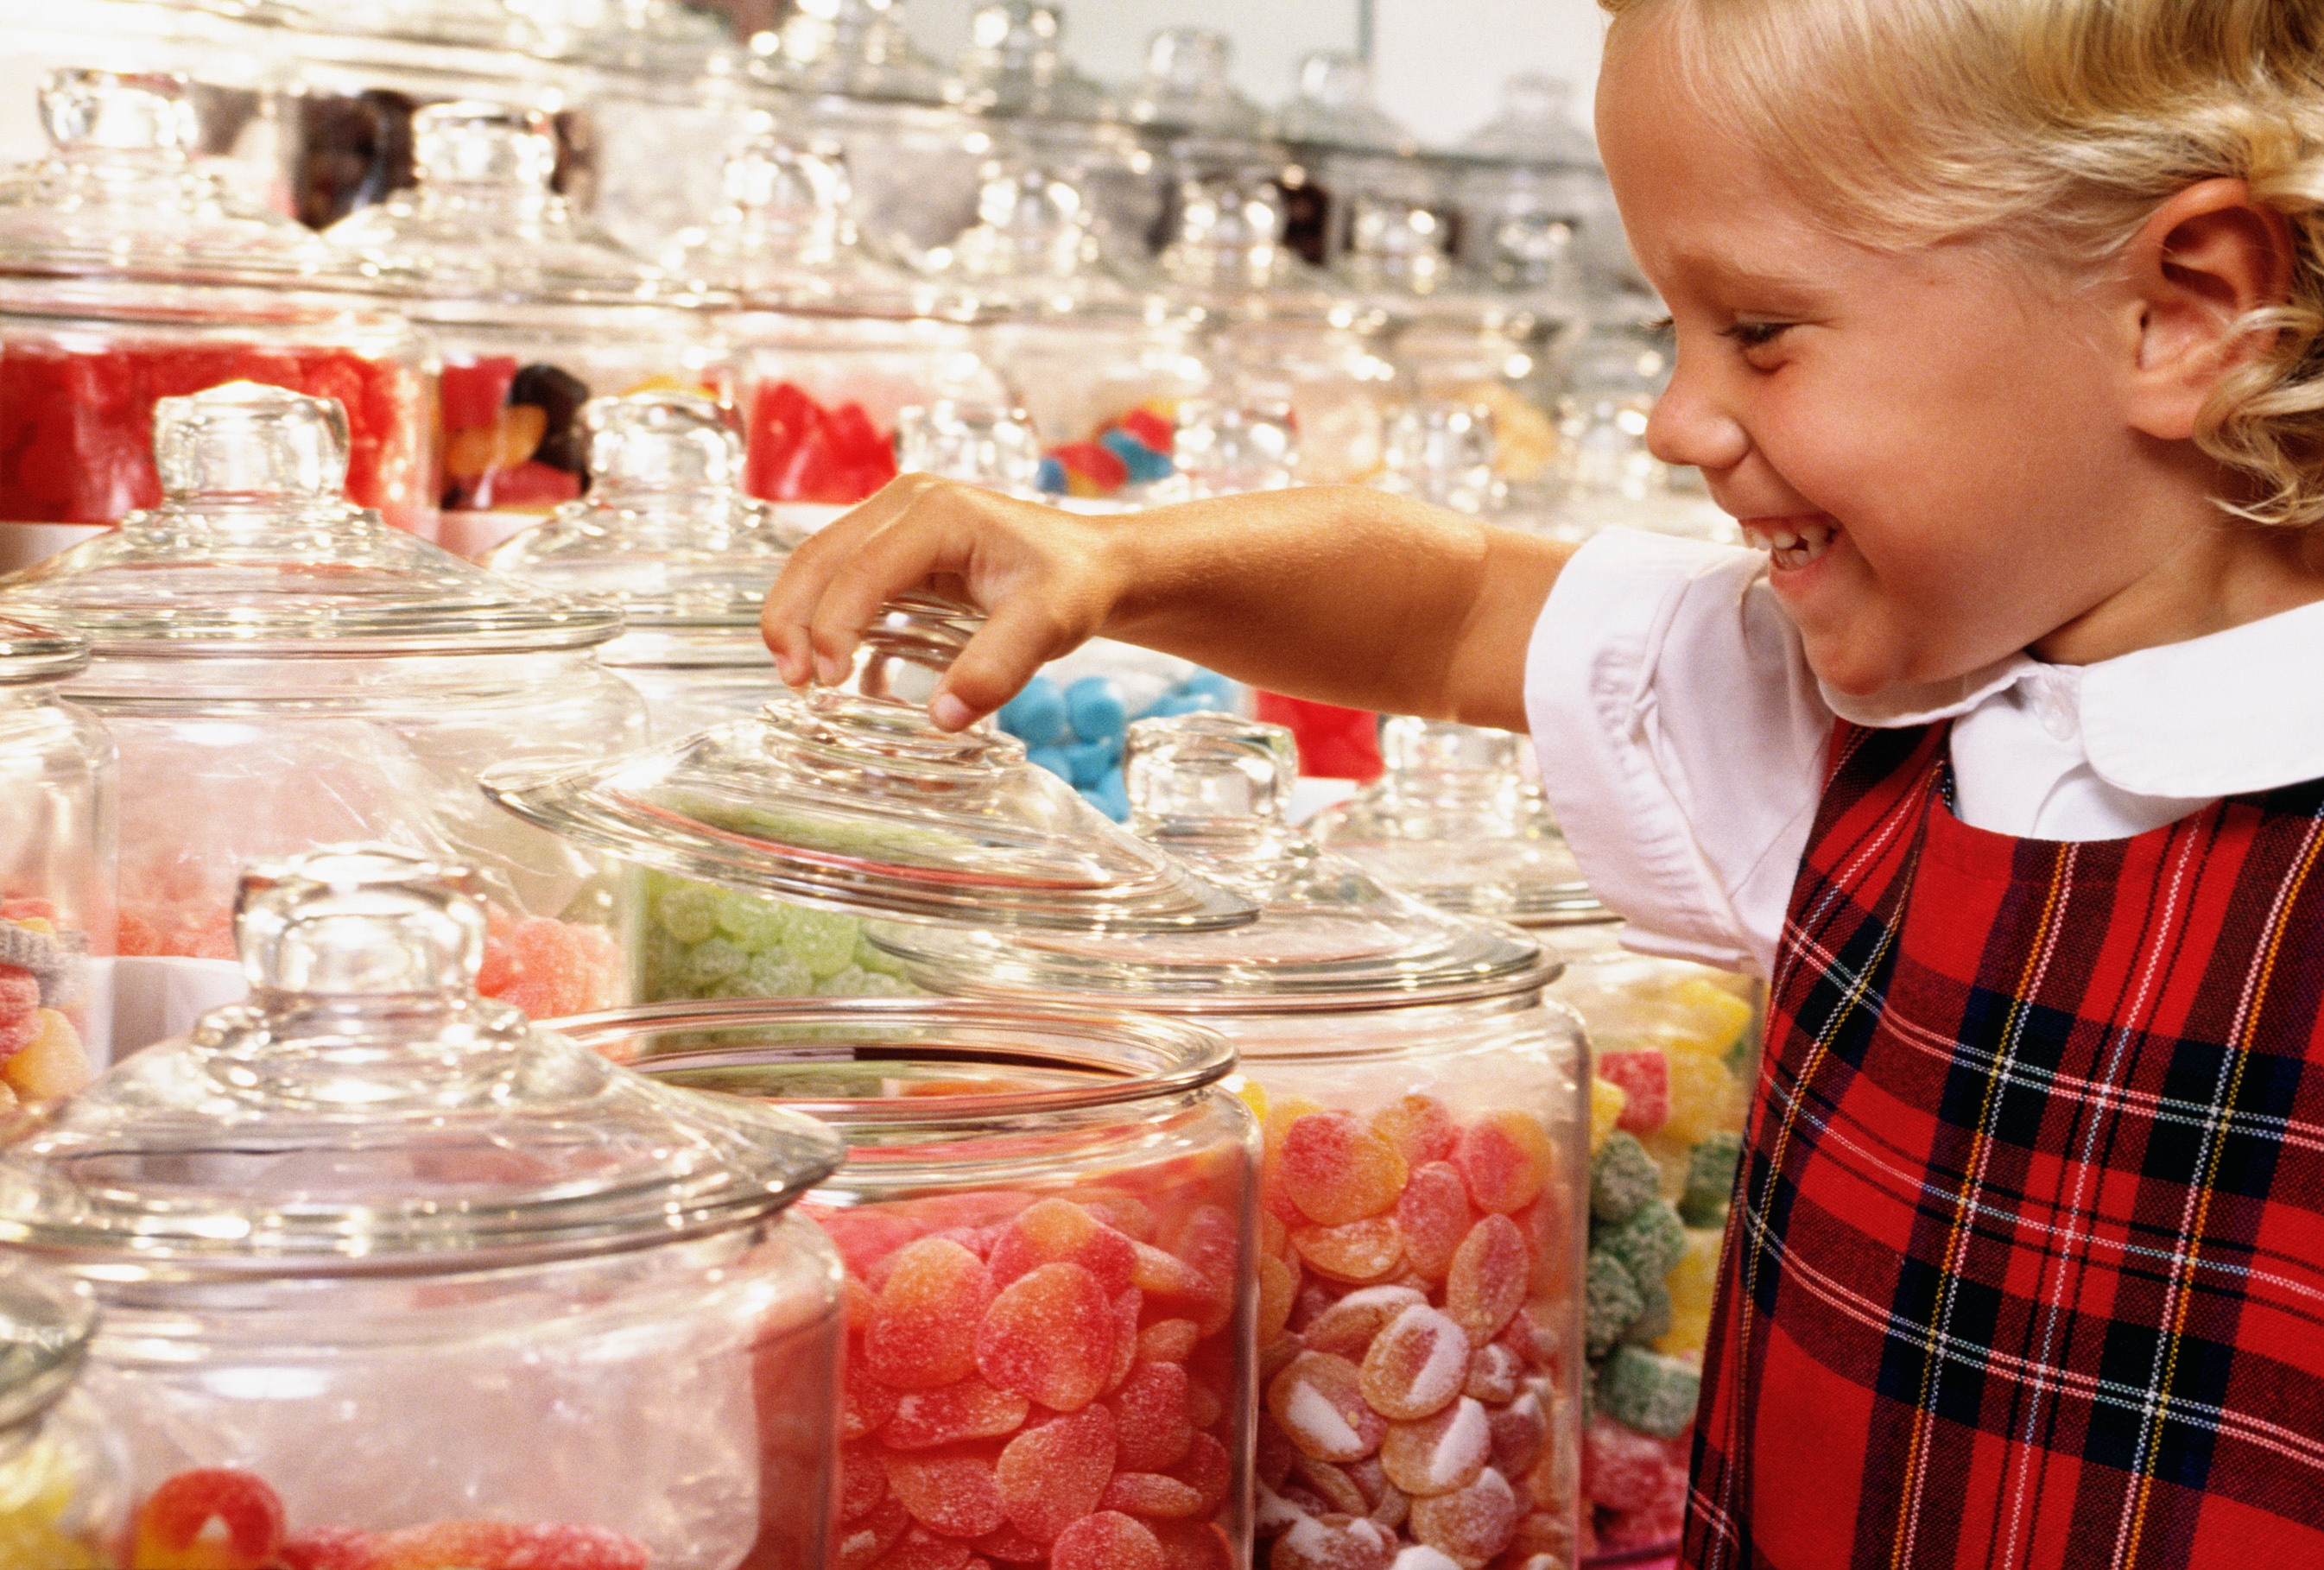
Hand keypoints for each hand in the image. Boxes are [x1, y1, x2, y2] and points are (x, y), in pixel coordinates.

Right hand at [761, 475, 1132, 730]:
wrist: (1098, 566)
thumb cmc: (1075, 585)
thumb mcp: (1050, 625)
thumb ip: (997, 669)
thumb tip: (942, 719)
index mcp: (938, 512)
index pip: (862, 567)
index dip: (834, 623)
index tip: (829, 681)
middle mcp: (907, 504)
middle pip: (821, 556)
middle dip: (794, 618)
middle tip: (795, 681)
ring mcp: (897, 521)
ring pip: (821, 564)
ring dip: (800, 617)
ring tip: (800, 678)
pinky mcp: (898, 548)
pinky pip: (845, 579)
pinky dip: (828, 619)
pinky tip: (837, 670)